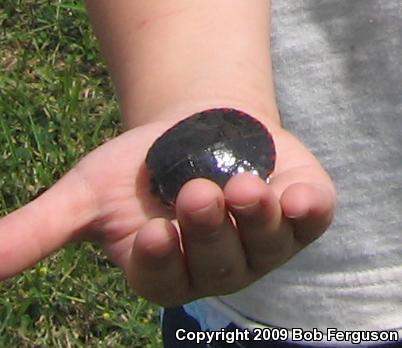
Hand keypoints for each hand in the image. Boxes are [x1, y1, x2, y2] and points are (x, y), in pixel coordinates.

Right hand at [0, 118, 335, 306]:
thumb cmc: (141, 164)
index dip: (159, 261)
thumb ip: (41, 229)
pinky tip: (297, 196)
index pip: (164, 280)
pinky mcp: (298, 210)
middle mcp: (222, 264)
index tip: (151, 233)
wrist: (194, 127)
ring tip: (241, 186)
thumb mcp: (89, 193)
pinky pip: (310, 219)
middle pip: (219, 263)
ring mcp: (265, 241)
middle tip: (197, 190)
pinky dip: (306, 210)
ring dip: (254, 218)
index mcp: (171, 268)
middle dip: (208, 229)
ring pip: (265, 243)